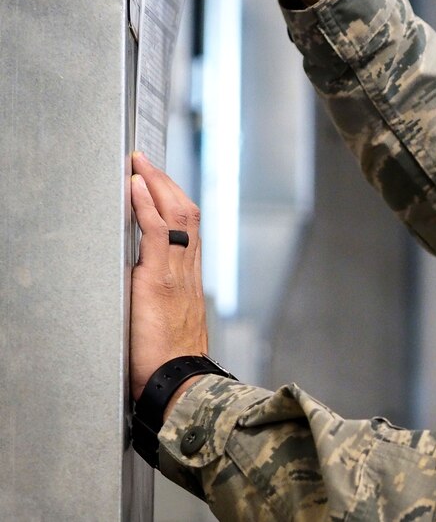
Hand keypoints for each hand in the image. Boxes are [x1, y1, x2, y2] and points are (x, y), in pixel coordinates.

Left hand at [129, 153, 208, 404]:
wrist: (181, 381)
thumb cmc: (172, 364)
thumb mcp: (172, 327)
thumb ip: (164, 305)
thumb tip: (145, 295)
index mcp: (190, 281)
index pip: (189, 231)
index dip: (176, 203)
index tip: (163, 185)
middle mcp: (187, 271)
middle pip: (187, 214)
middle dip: (167, 184)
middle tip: (148, 163)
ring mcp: (176, 273)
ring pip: (176, 215)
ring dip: (156, 184)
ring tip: (140, 164)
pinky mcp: (159, 280)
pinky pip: (155, 232)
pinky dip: (146, 205)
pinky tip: (135, 186)